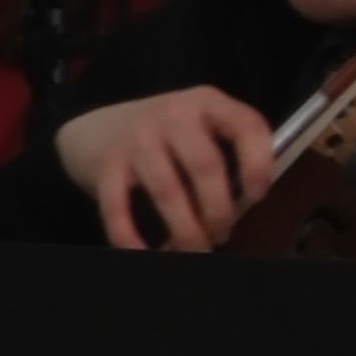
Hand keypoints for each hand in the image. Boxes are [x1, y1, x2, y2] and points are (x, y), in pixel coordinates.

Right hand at [57, 81, 269, 251]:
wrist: (97, 126)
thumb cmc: (167, 135)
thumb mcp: (202, 127)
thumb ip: (226, 156)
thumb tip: (240, 211)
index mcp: (208, 103)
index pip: (246, 125)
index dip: (258, 163)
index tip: (258, 196)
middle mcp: (172, 115)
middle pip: (206, 165)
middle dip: (219, 209)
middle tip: (222, 234)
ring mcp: (135, 139)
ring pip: (168, 190)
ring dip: (186, 229)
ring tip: (196, 250)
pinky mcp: (105, 165)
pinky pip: (118, 206)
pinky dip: (130, 235)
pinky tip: (144, 252)